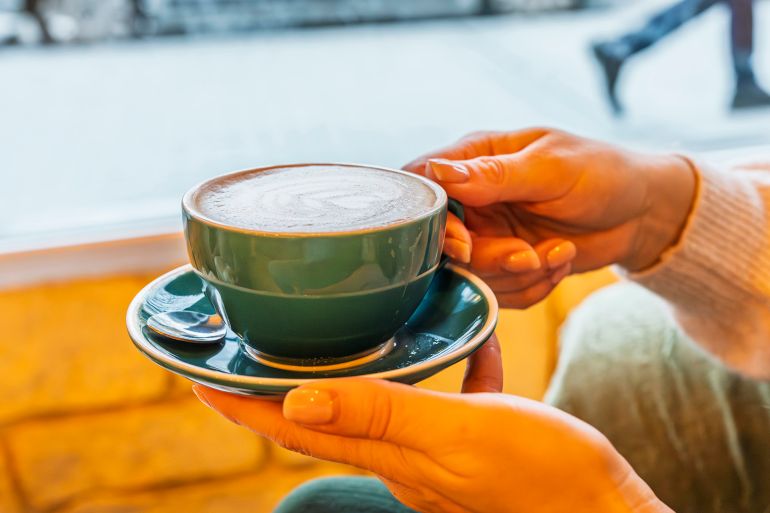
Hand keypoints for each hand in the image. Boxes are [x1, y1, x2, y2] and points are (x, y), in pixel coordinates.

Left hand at [193, 335, 669, 512]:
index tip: (201, 376)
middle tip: (256, 351)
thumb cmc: (540, 475)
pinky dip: (447, 369)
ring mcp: (438, 454)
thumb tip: (297, 401)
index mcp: (391, 454)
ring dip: (357, 375)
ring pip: (382, 404)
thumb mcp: (460, 435)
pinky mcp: (474, 445)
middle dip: (284, 387)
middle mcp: (403, 458)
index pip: (297, 427)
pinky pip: (447, 400)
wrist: (602, 510)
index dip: (245, 405)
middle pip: (325, 417)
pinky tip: (468, 342)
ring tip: (346, 338)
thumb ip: (385, 413)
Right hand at [406, 128, 695, 307]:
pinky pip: (499, 293)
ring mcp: (488, 234)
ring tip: (557, 253)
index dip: (434, 222)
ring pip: (472, 275)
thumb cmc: (601, 174)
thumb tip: (436, 172)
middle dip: (487, 259)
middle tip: (527, 256)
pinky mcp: (505, 265)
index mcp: (476, 158)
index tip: (466, 244)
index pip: (426, 187)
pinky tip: (559, 261)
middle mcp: (473, 199)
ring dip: (517, 275)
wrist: (640, 214)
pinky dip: (532, 287)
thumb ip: (494, 175)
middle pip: (445, 243)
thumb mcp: (551, 169)